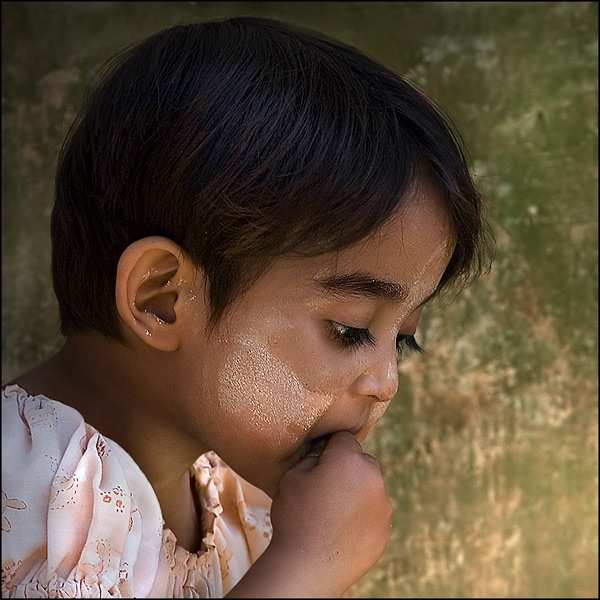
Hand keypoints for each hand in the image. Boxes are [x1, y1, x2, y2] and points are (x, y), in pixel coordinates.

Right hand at [268, 430, 392, 595]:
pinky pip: (374, 511)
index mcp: (349, 460)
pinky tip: (341, 528)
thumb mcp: (293, 476)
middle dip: (347, 468)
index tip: (317, 463)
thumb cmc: (296, 518)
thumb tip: (322, 449)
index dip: (328, 448)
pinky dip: (362, 515)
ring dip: (357, 491)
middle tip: (325, 488)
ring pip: (370, 486)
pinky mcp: (386, 529)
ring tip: (332, 512)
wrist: (308, 568)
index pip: (343, 438)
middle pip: (362, 460)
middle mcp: (373, 478)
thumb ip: (312, 455)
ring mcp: (383, 505)